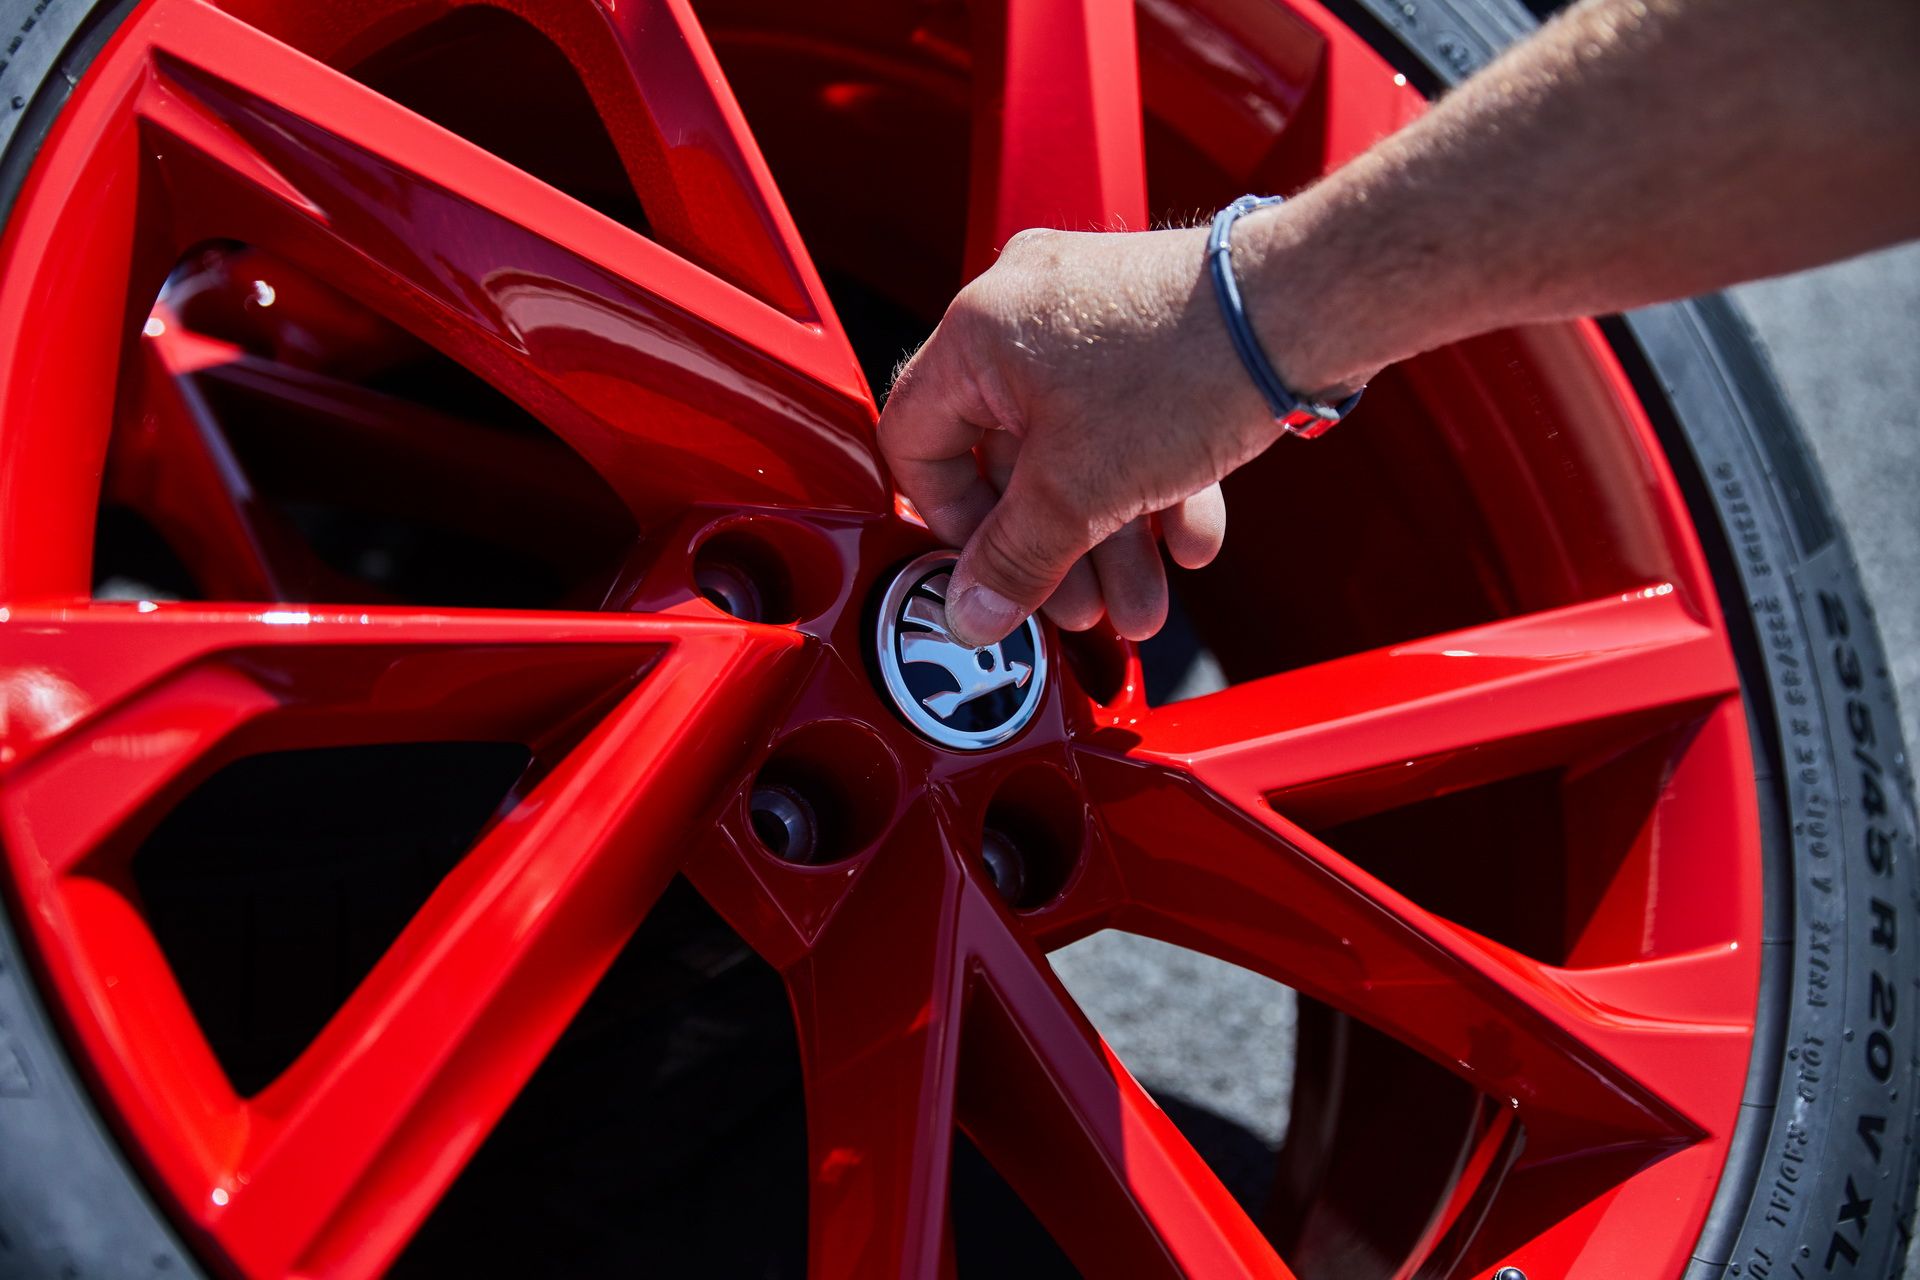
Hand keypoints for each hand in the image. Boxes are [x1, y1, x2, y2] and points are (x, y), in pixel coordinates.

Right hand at [878, 225, 1287, 647]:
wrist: (1302, 310)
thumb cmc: (1183, 369)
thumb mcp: (1081, 491)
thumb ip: (1015, 559)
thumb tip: (971, 614)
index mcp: (978, 332)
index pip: (917, 440)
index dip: (950, 521)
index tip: (991, 573)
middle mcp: (1026, 312)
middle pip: (1009, 458)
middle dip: (1054, 550)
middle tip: (1081, 609)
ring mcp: (1091, 315)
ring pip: (1077, 449)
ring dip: (1108, 538)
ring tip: (1143, 603)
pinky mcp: (1151, 330)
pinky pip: (1128, 420)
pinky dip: (1151, 485)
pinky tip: (1191, 540)